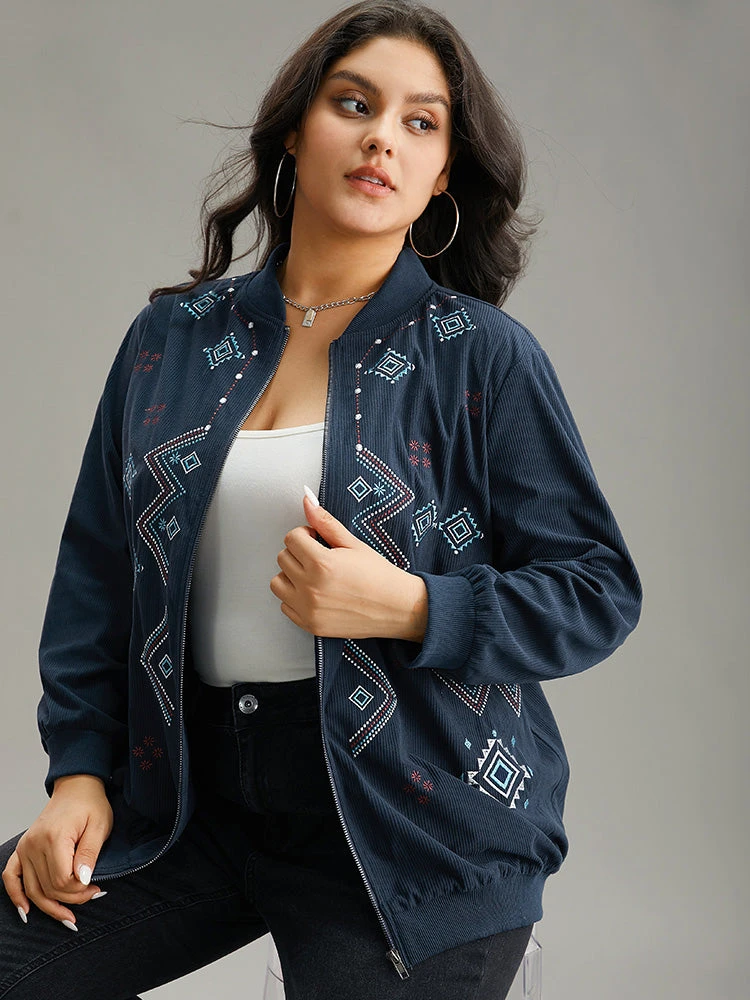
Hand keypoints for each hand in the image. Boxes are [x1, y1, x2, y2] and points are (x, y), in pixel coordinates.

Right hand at [2, 775, 112, 929]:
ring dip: (50, 906)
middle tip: (91, 895)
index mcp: (54, 837)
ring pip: (32, 889)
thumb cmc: (91, 804)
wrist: (76, 786)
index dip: (80, 891)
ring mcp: (25, 847)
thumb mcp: (100, 826)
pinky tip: (26, 911)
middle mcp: (34, 844)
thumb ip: (89, 854)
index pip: (62, 880)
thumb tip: (82, 880)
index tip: (97, 888)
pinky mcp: (22, 849)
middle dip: (71, 899)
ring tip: (68, 915)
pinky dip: (16, 895)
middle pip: (48, 888)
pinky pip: (11, 877)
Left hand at [270, 490, 427, 640]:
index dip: (305, 535)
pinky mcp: (310, 625)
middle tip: (319, 557)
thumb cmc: (379, 575)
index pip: (291, 538)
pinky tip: (315, 593)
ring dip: (291, 576)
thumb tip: (306, 499)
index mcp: (321, 563)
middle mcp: (311, 587)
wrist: (397, 607)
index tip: (317, 540)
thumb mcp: (353, 544)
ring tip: (313, 575)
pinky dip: (295, 598)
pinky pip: (285, 606)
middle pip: (282, 558)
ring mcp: (309, 609)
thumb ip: (325, 522)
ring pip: (277, 583)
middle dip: (298, 553)